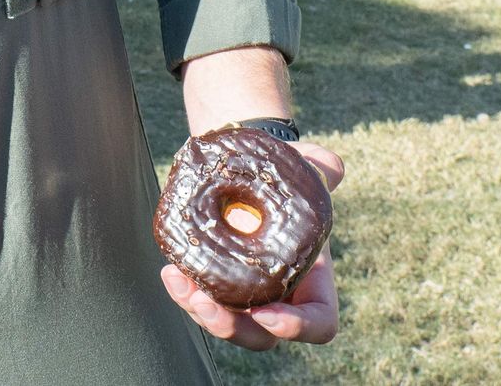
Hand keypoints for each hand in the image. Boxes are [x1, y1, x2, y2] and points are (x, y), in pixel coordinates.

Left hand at [161, 139, 342, 348]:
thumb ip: (320, 165)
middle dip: (233, 328)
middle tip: (207, 304)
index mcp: (312, 280)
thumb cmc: (280, 173)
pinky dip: (184, 291)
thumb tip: (330, 167)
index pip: (318, 322)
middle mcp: (279, 295)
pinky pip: (200, 299)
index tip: (267, 313)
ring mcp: (245, 293)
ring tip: (178, 282)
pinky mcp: (215, 281)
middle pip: (261, 335)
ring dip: (200, 312)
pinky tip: (170, 271)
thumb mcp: (303, 165)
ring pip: (226, 323)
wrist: (245, 168)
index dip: (298, 328)